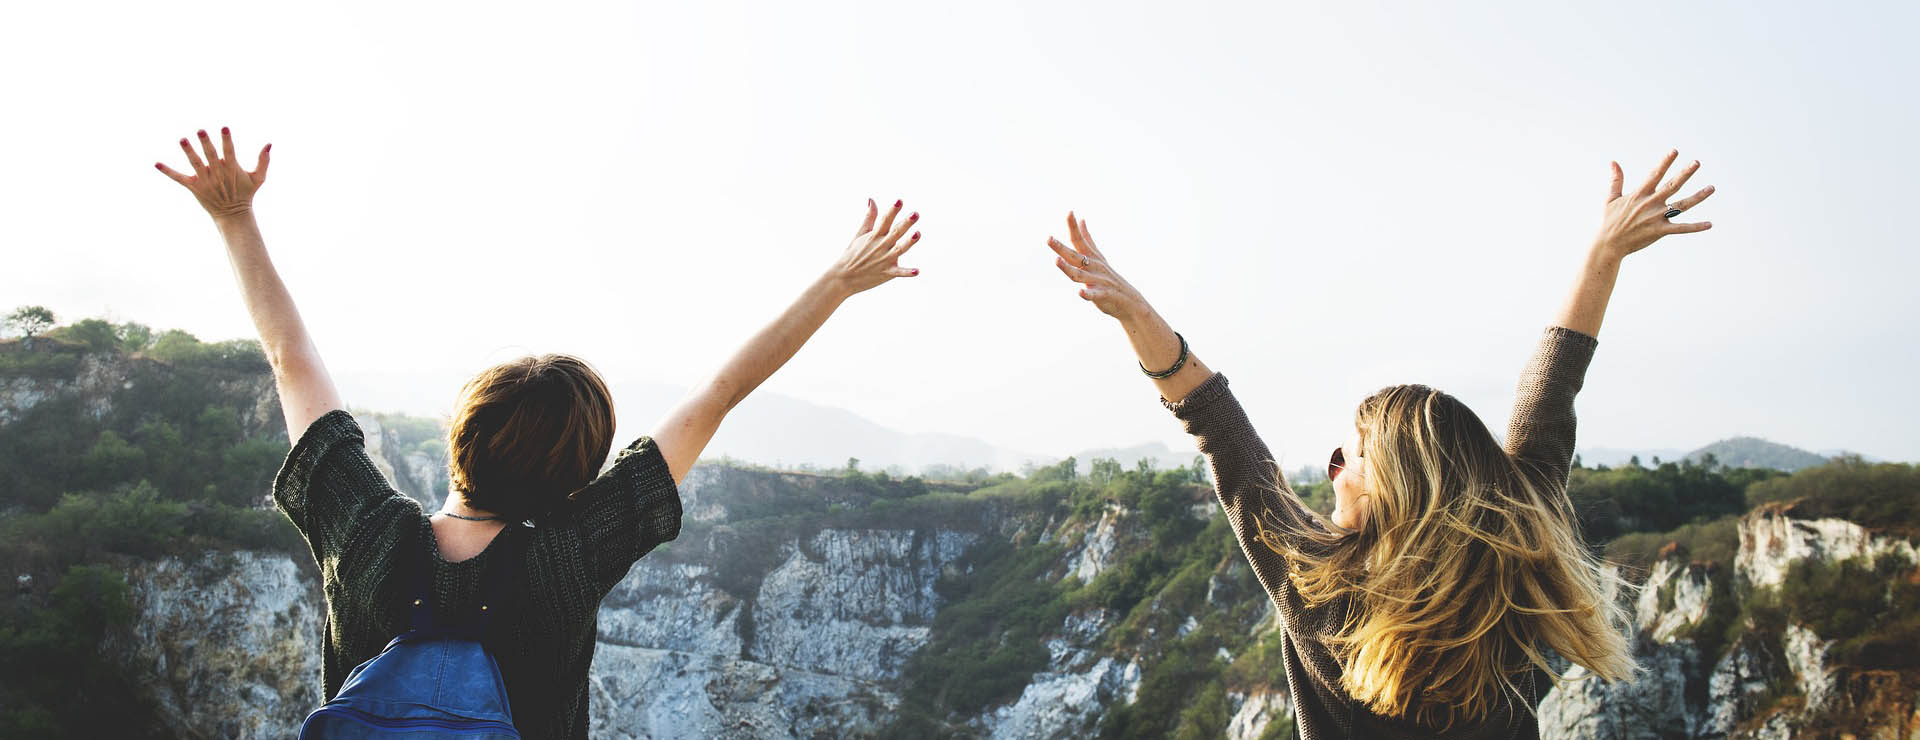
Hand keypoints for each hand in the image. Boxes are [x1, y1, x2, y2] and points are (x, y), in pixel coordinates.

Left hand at [155, 127, 269, 219]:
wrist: (233, 214)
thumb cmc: (246, 193)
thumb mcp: (258, 178)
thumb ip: (263, 161)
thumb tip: (269, 144)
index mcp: (232, 168)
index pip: (229, 151)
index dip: (226, 140)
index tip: (224, 128)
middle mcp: (217, 173)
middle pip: (210, 155)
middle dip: (205, 143)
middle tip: (200, 130)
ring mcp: (204, 180)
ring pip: (195, 163)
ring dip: (188, 152)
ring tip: (182, 140)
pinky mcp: (194, 187)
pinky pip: (178, 178)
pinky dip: (167, 171)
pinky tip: (156, 163)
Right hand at [828, 199, 922, 295]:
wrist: (843, 277)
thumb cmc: (853, 253)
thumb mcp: (860, 234)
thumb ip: (869, 217)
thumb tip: (872, 199)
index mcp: (875, 235)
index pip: (885, 220)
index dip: (893, 210)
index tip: (900, 200)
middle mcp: (881, 246)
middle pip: (896, 232)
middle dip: (906, 223)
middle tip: (915, 214)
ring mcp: (884, 260)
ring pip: (900, 249)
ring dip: (909, 242)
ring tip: (917, 234)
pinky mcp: (887, 273)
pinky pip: (898, 272)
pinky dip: (907, 272)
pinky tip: (917, 271)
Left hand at [1047, 212, 1149, 321]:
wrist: (1130, 300)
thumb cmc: (1109, 278)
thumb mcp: (1098, 256)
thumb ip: (1087, 239)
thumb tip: (1082, 220)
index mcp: (1091, 258)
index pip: (1080, 240)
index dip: (1074, 227)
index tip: (1070, 212)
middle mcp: (1094, 266)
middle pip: (1075, 256)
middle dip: (1061, 248)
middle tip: (1049, 239)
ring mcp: (1099, 280)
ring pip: (1080, 274)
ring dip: (1068, 268)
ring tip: (1057, 260)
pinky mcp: (1103, 295)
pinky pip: (1094, 294)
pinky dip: (1087, 293)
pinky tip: (1080, 292)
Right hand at [1592, 149, 1713, 260]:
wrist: (1609, 244)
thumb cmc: (1610, 221)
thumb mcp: (1611, 198)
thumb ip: (1616, 180)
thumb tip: (1613, 162)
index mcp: (1639, 194)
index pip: (1655, 174)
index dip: (1665, 162)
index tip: (1675, 151)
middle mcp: (1651, 204)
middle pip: (1672, 186)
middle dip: (1685, 173)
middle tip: (1697, 163)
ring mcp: (1657, 218)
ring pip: (1682, 205)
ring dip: (1698, 196)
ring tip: (1712, 188)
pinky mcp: (1660, 231)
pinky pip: (1681, 228)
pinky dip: (1695, 227)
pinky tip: (1709, 224)